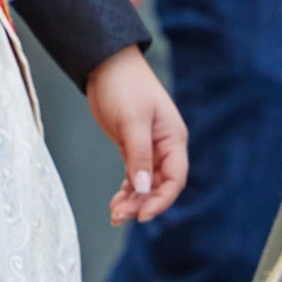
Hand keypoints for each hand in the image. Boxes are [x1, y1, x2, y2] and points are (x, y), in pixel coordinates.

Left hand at [85, 45, 187, 222]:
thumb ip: (138, 155)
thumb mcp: (132, 121)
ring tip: (115, 215)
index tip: (142, 214)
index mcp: (173, 139)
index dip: (161, 199)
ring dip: (132, 201)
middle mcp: (164, 147)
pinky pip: (133, 176)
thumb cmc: (125, 86)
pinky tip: (115, 203)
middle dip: (142, 203)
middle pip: (159, 185)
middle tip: (119, 216)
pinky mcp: (132, 147)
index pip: (175, 178)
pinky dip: (126, 191)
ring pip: (144, 184)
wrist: (106, 65)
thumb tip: (142, 188)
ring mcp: (148, 148)